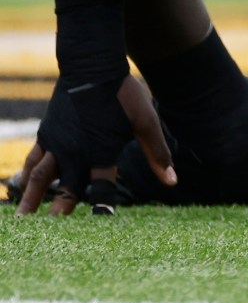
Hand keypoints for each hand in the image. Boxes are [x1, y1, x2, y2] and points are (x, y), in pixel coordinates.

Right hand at [19, 71, 172, 214]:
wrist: (92, 66)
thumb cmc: (123, 94)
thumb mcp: (146, 122)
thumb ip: (157, 153)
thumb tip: (172, 181)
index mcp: (101, 151)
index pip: (103, 187)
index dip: (102, 206)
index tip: (100, 224)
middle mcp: (76, 152)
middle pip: (66, 189)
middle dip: (60, 212)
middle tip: (50, 236)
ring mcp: (57, 144)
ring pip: (41, 178)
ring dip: (32, 200)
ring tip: (24, 222)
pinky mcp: (46, 134)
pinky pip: (32, 159)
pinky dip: (25, 175)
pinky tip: (21, 186)